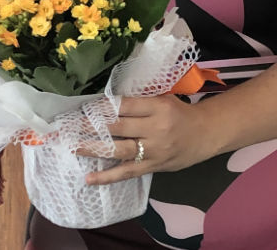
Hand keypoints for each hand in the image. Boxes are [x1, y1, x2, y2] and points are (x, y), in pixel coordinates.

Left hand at [83, 95, 210, 185]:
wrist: (206, 134)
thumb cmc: (180, 113)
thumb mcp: (162, 99)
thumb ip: (139, 102)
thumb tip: (106, 104)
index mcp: (157, 106)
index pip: (124, 105)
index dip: (102, 106)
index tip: (83, 106)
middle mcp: (155, 128)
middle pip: (119, 126)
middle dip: (93, 125)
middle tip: (70, 124)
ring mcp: (154, 150)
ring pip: (119, 149)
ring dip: (94, 148)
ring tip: (74, 147)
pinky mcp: (154, 167)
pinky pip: (127, 172)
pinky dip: (107, 177)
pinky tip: (90, 178)